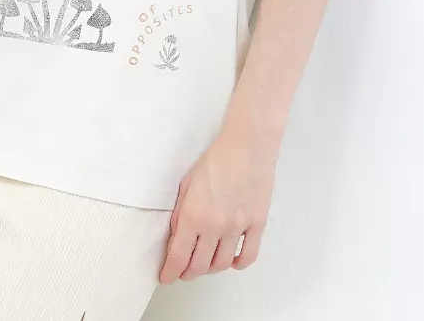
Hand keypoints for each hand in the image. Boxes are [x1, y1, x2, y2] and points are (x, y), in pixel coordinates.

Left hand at [159, 129, 277, 282]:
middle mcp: (215, 226)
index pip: (178, 256)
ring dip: (210, 268)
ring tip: (204, 262)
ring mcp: (238, 227)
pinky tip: (230, 259)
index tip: (166, 277)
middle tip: (183, 270)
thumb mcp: (187, 184)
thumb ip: (181, 213)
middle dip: (187, 273)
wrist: (247, 146)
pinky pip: (247, 256)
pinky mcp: (257, 224)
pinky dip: (237, 263)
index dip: (170, 272)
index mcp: (194, 214)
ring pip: (221, 264)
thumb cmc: (216, 159)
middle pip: (199, 266)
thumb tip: (177, 237)